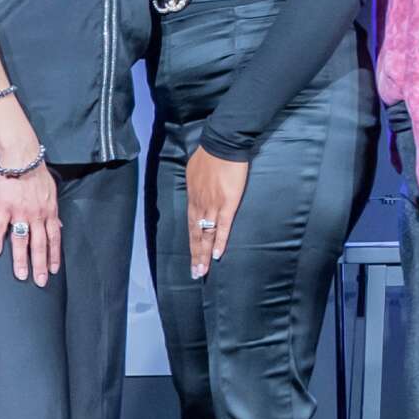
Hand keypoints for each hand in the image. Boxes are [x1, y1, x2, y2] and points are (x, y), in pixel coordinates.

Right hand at [0, 155, 59, 286]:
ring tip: (20, 275)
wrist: (22, 156)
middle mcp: (37, 215)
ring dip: (21, 259)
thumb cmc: (37, 172)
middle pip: (40, 244)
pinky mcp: (4, 206)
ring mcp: (20, 211)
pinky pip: (0, 226)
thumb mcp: (51, 192)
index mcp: (49, 212)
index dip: (54, 255)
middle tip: (40, 281)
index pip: (54, 238)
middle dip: (40, 265)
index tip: (53, 270)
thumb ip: (52, 211)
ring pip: (22, 240)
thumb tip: (58, 226)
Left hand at [185, 147, 248, 278]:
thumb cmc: (209, 155)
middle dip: (195, 255)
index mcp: (193, 198)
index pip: (191, 225)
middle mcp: (199, 205)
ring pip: (206, 235)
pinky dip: (219, 241)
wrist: (222, 145)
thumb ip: (195, 184)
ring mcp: (212, 206)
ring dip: (204, 254)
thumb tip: (196, 187)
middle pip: (196, 235)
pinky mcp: (227, 204)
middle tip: (195, 273)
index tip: (191, 258)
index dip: (192, 243)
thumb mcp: (194, 171)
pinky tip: (217, 255)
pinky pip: (222, 227)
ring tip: (202, 270)